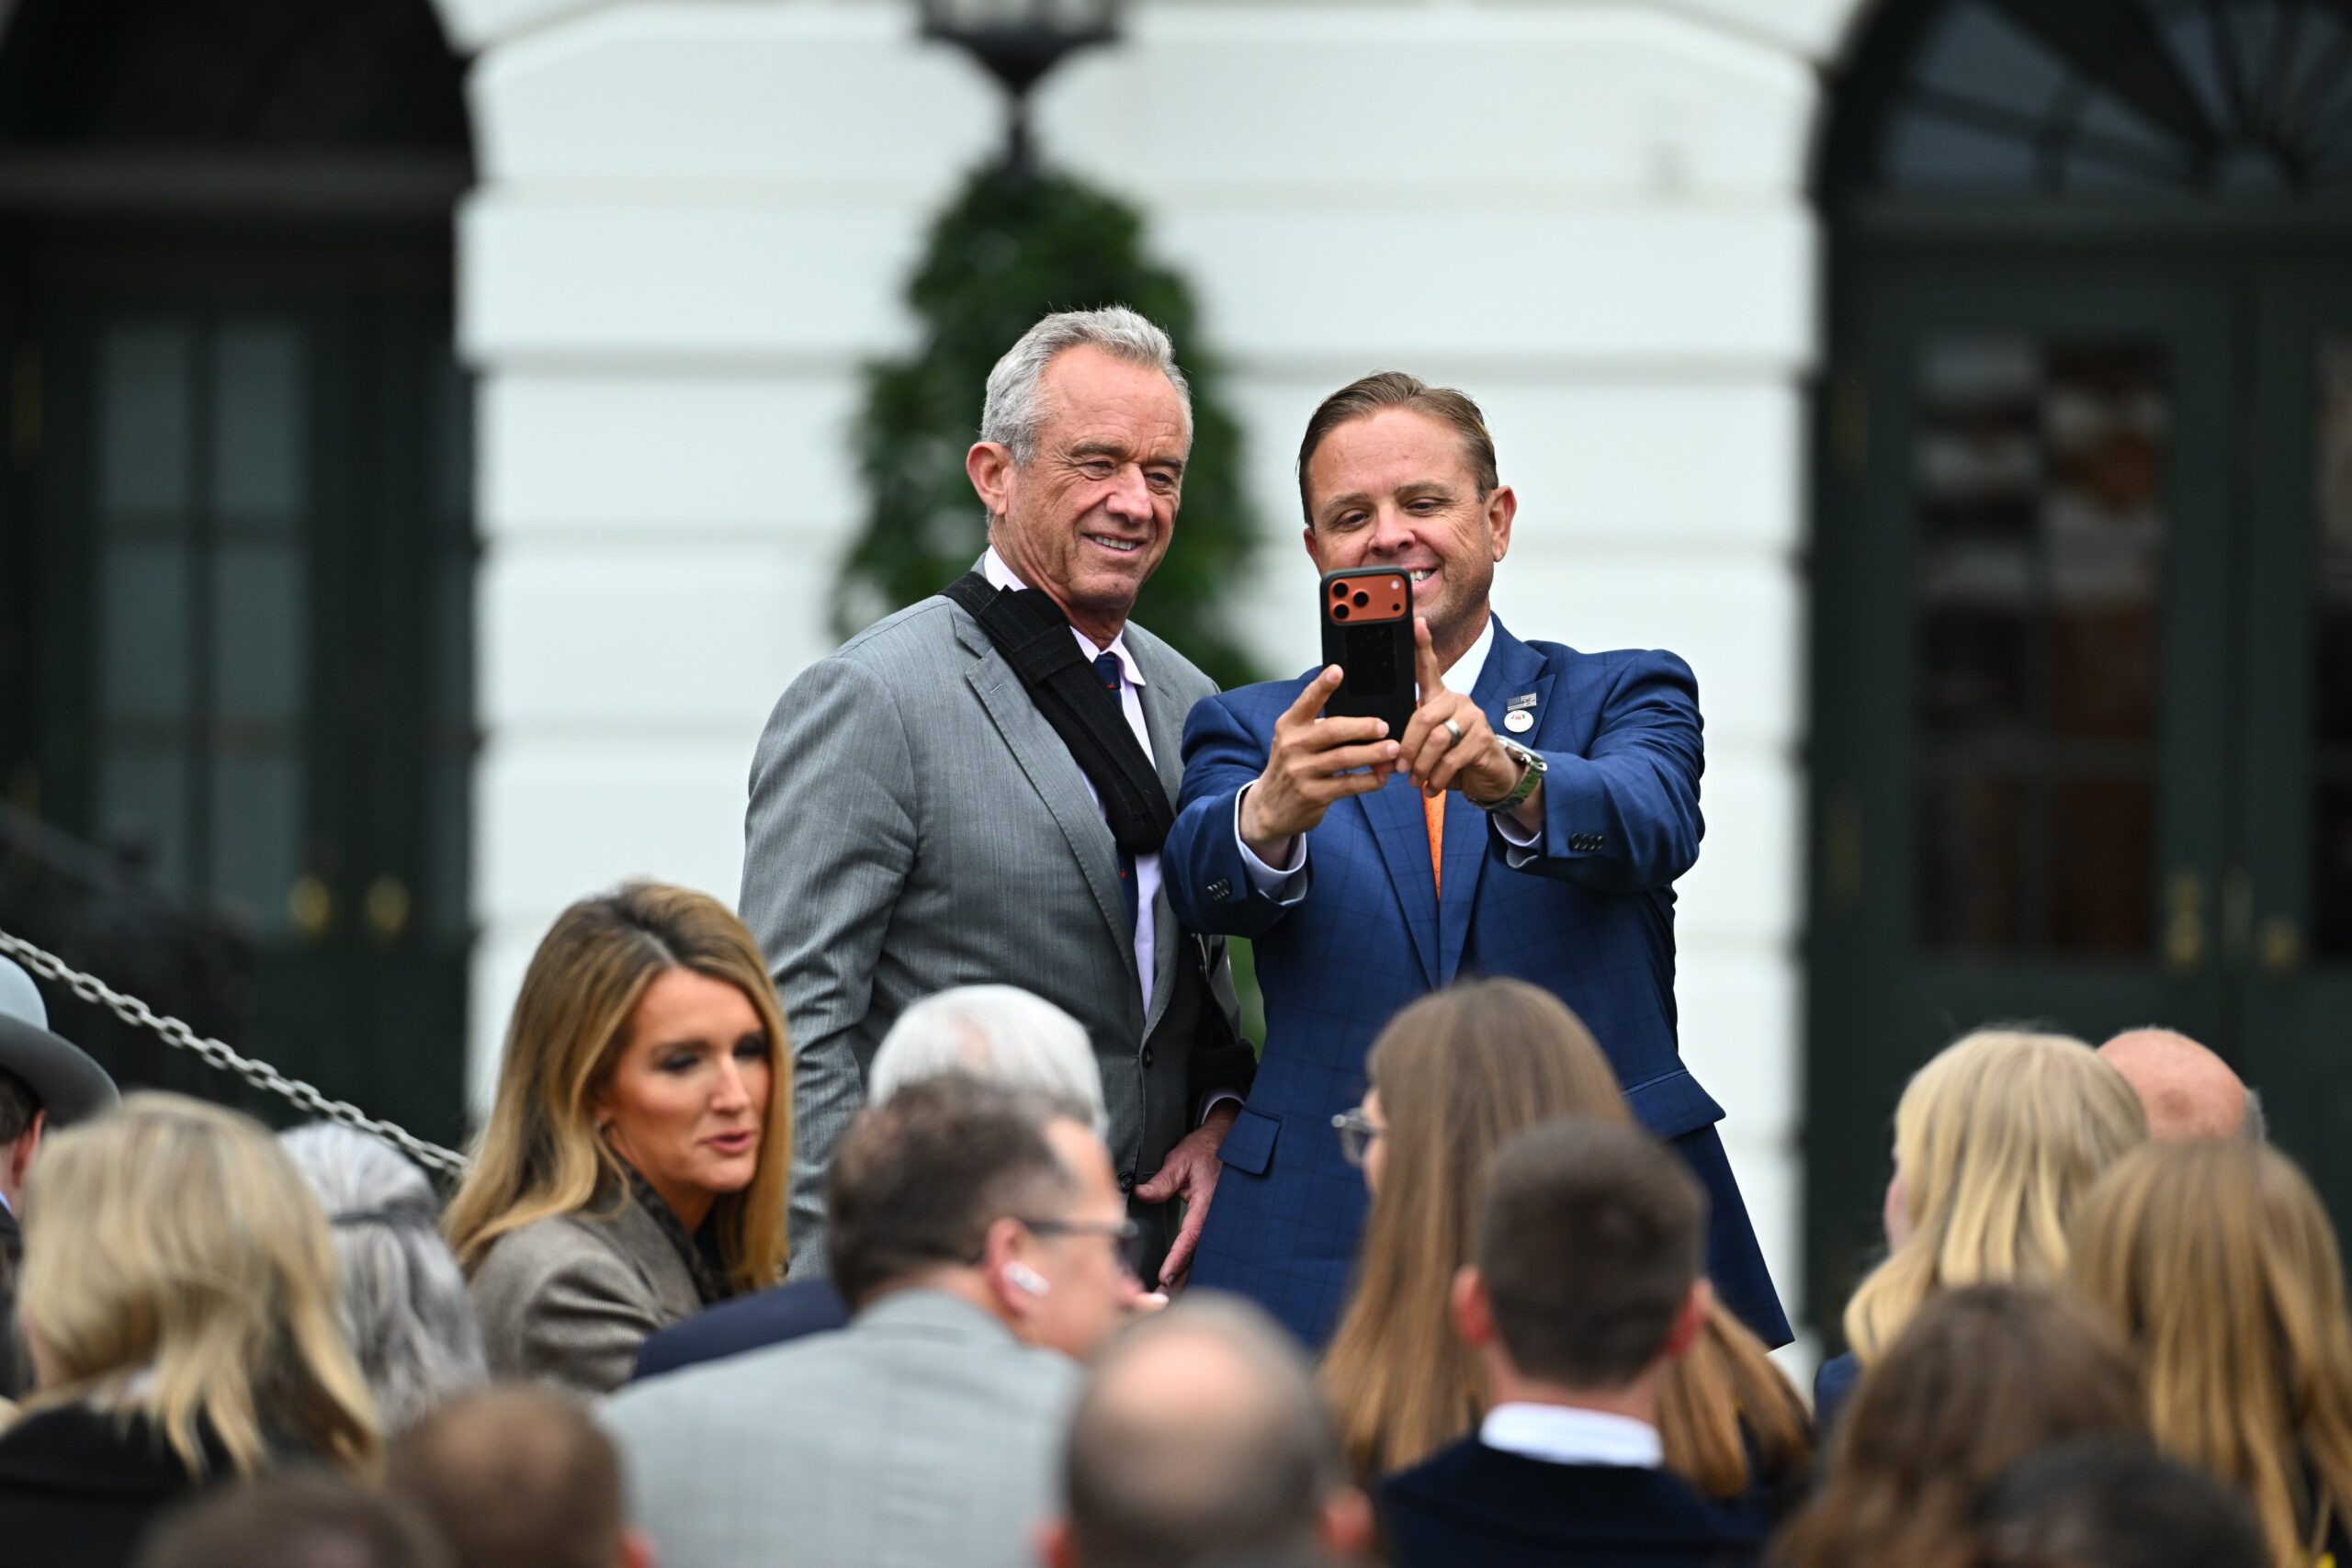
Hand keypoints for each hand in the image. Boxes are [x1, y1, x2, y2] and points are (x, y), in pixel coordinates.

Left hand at [1133, 1101, 1238, 1289]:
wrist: (1227, 1139)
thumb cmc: (1204, 1149)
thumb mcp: (1180, 1160)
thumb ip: (1162, 1180)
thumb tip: (1142, 1193)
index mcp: (1208, 1202)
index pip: (1191, 1237)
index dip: (1178, 1258)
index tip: (1165, 1276)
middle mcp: (1217, 1215)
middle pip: (1199, 1253)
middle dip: (1183, 1276)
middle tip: (1164, 1297)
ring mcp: (1220, 1218)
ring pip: (1205, 1252)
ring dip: (1190, 1273)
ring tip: (1172, 1293)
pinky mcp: (1217, 1219)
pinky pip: (1207, 1244)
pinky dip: (1196, 1260)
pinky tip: (1186, 1276)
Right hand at [1238, 666, 1399, 857]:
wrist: (1268, 809)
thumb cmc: (1291, 767)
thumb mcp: (1294, 742)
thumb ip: (1318, 728)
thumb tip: (1365, 722)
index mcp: (1289, 726)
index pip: (1306, 701)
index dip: (1322, 685)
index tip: (1338, 670)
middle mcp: (1292, 746)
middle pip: (1333, 730)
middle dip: (1363, 727)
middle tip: (1384, 726)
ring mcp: (1301, 772)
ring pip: (1345, 758)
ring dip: (1373, 753)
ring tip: (1393, 749)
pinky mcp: (1312, 795)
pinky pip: (1348, 784)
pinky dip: (1369, 780)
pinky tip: (1382, 776)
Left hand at [1398, 617, 1519, 801]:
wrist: (1489, 777)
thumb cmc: (1454, 758)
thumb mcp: (1429, 745)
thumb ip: (1410, 739)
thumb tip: (1380, 748)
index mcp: (1440, 698)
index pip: (1429, 667)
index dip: (1422, 644)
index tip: (1415, 622)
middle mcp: (1458, 701)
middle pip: (1423, 716)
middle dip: (1406, 746)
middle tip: (1399, 768)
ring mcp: (1473, 718)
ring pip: (1436, 739)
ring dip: (1421, 766)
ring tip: (1415, 781)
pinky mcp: (1483, 739)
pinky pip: (1451, 758)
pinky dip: (1437, 777)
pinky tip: (1433, 788)